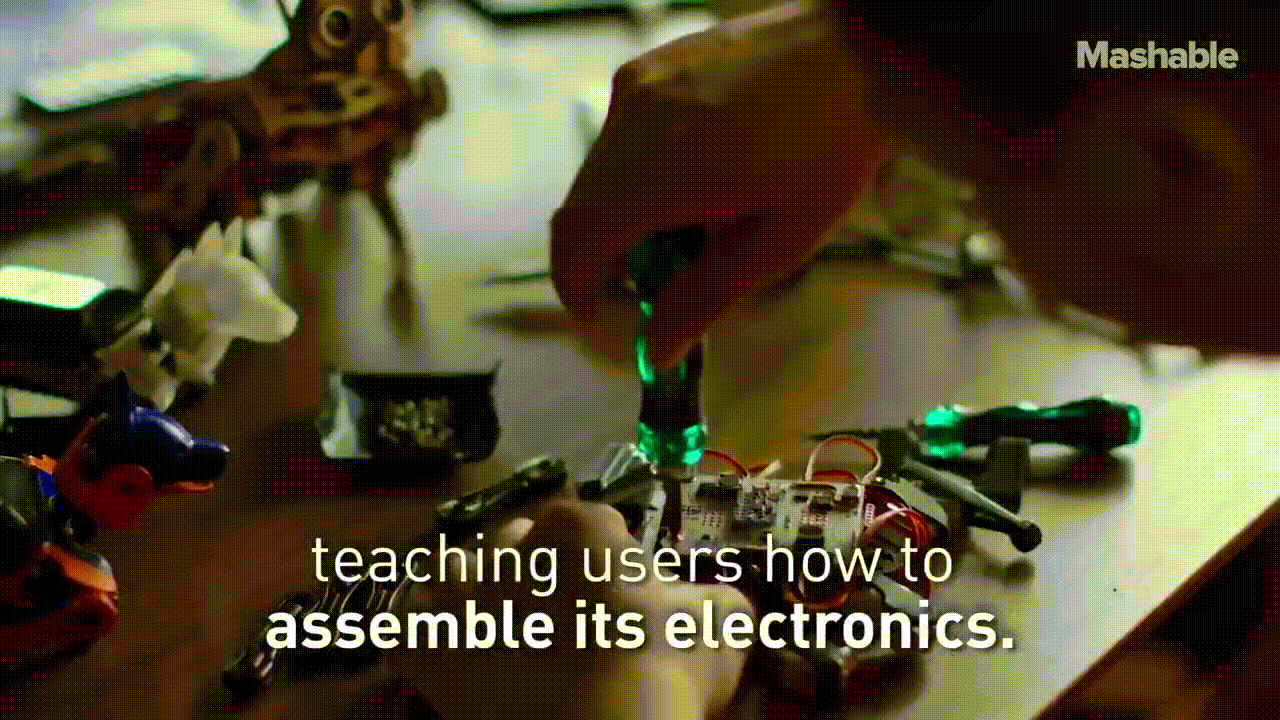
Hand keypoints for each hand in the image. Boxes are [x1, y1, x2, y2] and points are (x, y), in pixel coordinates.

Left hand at [395, 500, 752, 719]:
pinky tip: (442, 653)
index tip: (621, 585)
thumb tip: (710, 600)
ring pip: (451, 572)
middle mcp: (511, 551)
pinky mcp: (432, 657)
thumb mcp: (721, 624)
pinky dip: (422, 638)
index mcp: (580, 528)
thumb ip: (713, 598)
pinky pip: (407, 632)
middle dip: (535, 561)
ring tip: (497, 618)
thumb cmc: (666, 670)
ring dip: (471, 587)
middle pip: (515, 538)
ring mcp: (463, 603)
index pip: (587, 519)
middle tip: (563, 605)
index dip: (605, 551)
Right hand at [551, 1, 884, 368]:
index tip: (597, 313)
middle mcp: (632, 126)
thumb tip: (657, 350)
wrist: (853, 51)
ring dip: (627, 210)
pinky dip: (639, 169)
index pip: (576, 242)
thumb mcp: (777, 243)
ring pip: (601, 173)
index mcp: (658, 176)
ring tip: (698, 217)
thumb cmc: (829, 143)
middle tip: (667, 274)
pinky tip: (700, 172)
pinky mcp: (652, 68)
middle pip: (583, 209)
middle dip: (611, 253)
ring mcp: (638, 89)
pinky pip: (622, 135)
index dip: (575, 286)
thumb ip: (705, 299)